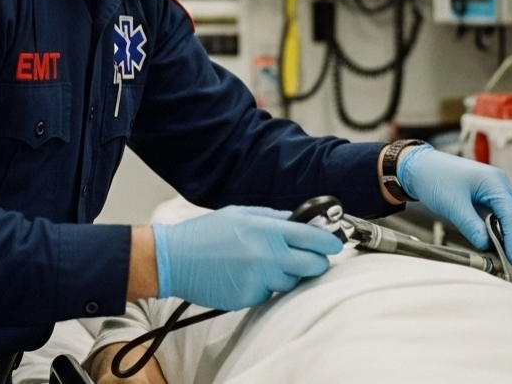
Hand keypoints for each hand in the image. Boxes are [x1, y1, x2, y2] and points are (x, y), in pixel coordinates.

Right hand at [151, 206, 342, 310]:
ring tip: (262, 264)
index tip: (335, 244)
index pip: (313, 237)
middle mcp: (266, 256)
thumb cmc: (206, 233)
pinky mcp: (248, 298)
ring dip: (286, 275)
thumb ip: (274, 218)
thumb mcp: (242, 214)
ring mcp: (258, 280)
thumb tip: (302, 221)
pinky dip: (264, 287)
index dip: (330, 242)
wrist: (175, 259)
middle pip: (313, 265)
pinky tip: (246, 275)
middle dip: (315, 262)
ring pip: (292, 283)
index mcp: (266, 230)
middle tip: (309, 258)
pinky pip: (269, 294)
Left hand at [398, 145, 511, 263]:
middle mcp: (499, 183)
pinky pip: (500, 213)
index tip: (511, 258)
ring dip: (506, 232)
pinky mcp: (487, 194)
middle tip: (503, 255)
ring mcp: (494, 188)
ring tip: (495, 248)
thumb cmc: (434, 177)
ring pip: (511, 215)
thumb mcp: (452, 205)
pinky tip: (489, 237)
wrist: (418, 166)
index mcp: (494, 182)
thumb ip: (471, 226)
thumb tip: (486, 245)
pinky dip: (498, 227)